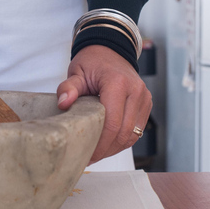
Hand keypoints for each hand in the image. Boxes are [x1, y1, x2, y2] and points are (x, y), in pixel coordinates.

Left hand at [56, 45, 151, 163]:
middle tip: (88, 158)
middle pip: (123, 133)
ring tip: (96, 153)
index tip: (86, 154)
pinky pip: (136, 130)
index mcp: (118, 83)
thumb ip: (68, 88)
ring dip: (114, 148)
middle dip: (106, 150)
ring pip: (132, 135)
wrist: (110, 50)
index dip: (100, 144)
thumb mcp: (76, 72)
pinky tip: (107, 144)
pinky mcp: (146, 104)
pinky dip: (122, 140)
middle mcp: (136, 91)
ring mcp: (144, 98)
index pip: (112, 122)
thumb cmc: (92, 62)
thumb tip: (63, 104)